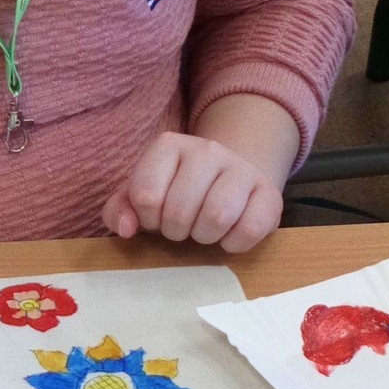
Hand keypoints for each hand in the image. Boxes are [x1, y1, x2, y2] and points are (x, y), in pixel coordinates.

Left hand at [103, 131, 284, 252]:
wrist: (230, 178)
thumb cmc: (177, 191)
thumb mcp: (141, 195)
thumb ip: (119, 210)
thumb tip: (126, 229)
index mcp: (169, 145)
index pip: (146, 196)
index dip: (147, 219)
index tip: (156, 217)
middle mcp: (207, 149)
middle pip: (180, 211)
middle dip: (175, 231)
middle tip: (181, 226)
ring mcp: (242, 168)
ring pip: (217, 217)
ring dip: (204, 237)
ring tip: (203, 230)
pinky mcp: (270, 194)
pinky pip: (249, 230)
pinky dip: (234, 243)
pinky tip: (228, 234)